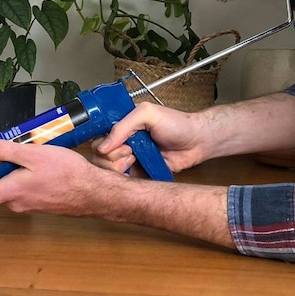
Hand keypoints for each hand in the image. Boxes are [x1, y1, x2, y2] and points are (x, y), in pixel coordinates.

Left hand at [0, 139, 109, 215]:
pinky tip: (34, 164)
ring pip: (11, 190)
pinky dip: (23, 178)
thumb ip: (4, 151)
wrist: (95, 192)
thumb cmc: (67, 174)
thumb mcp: (33, 155)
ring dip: (8, 175)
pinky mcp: (43, 203)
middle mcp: (17, 203)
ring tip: (15, 153)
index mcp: (10, 192)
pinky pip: (25, 190)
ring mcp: (31, 205)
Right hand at [91, 102, 205, 174]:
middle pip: (99, 155)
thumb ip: (122, 126)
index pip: (98, 136)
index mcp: (121, 125)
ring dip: (118, 167)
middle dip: (112, 155)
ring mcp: (129, 158)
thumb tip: (102, 146)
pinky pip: (123, 181)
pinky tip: (134, 172)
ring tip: (134, 160)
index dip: (102, 143)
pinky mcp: (138, 173)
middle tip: (130, 151)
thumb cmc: (175, 123)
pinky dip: (124, 179)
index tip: (116, 144)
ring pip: (108, 170)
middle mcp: (123, 142)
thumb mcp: (147, 114)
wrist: (196, 142)